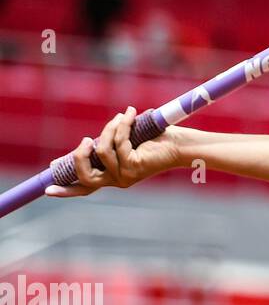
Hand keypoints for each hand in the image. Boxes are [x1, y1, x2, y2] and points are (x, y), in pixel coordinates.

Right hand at [45, 106, 180, 197]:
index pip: (86, 188)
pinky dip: (122, 125)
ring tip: (122, 116)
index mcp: (113, 177)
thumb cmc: (156, 141)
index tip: (48, 190)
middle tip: (87, 139)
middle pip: (85, 176)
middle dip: (80, 155)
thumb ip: (105, 146)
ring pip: (102, 151)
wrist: (183, 145)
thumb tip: (83, 145)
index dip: (66, 190)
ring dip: (109, 129)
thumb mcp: (124, 144)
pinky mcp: (134, 166)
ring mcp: (126, 176)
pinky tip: (131, 114)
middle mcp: (118, 181)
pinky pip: (118, 142)